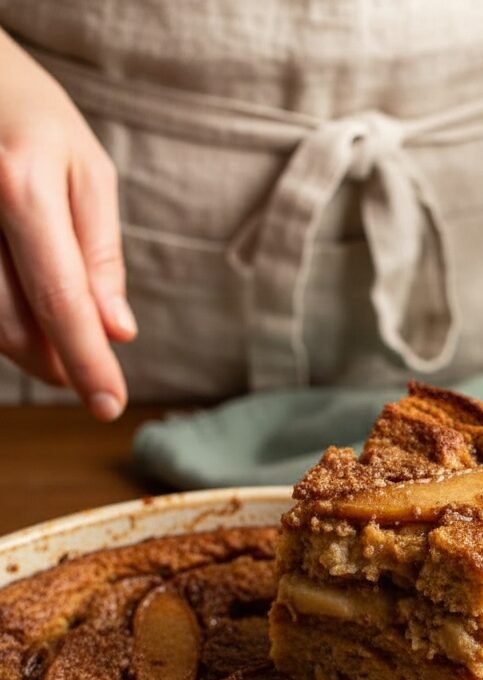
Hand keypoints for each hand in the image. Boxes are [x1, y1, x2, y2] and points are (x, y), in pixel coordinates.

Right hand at [0, 30, 134, 418]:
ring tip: (60, 339)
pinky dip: (3, 321)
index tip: (110, 406)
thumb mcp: (86, 171)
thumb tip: (117, 332)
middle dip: (56, 362)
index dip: (87, 362)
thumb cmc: (28, 116)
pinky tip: (23, 308)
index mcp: (19, 184)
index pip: (60, 300)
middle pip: (12, 325)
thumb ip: (100, 255)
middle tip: (88, 369)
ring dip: (27, 348)